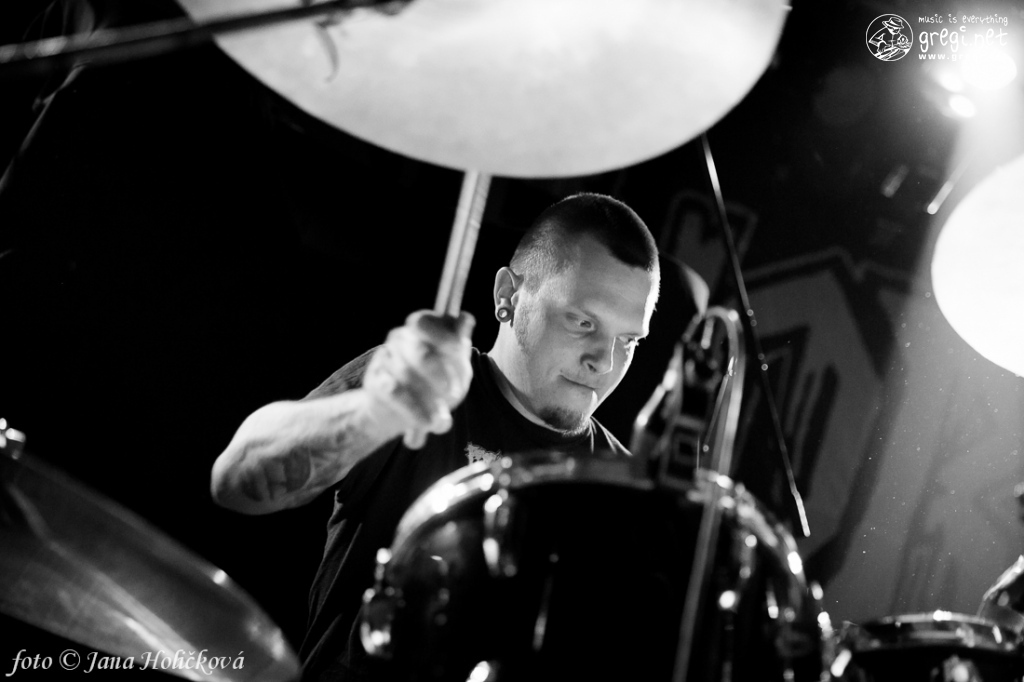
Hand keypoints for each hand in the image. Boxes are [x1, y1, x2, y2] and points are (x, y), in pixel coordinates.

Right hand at [363, 311, 474, 448]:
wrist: (403, 413)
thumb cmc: (435, 384)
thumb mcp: (456, 367)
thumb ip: (460, 345)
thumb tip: (465, 319)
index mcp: (421, 329)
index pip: (425, 322)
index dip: (441, 334)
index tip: (457, 350)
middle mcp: (401, 339)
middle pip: (418, 350)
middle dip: (438, 374)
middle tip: (453, 394)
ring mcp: (385, 358)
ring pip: (406, 375)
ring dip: (428, 400)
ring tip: (441, 419)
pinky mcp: (374, 381)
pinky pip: (394, 393)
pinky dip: (412, 410)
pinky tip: (425, 423)